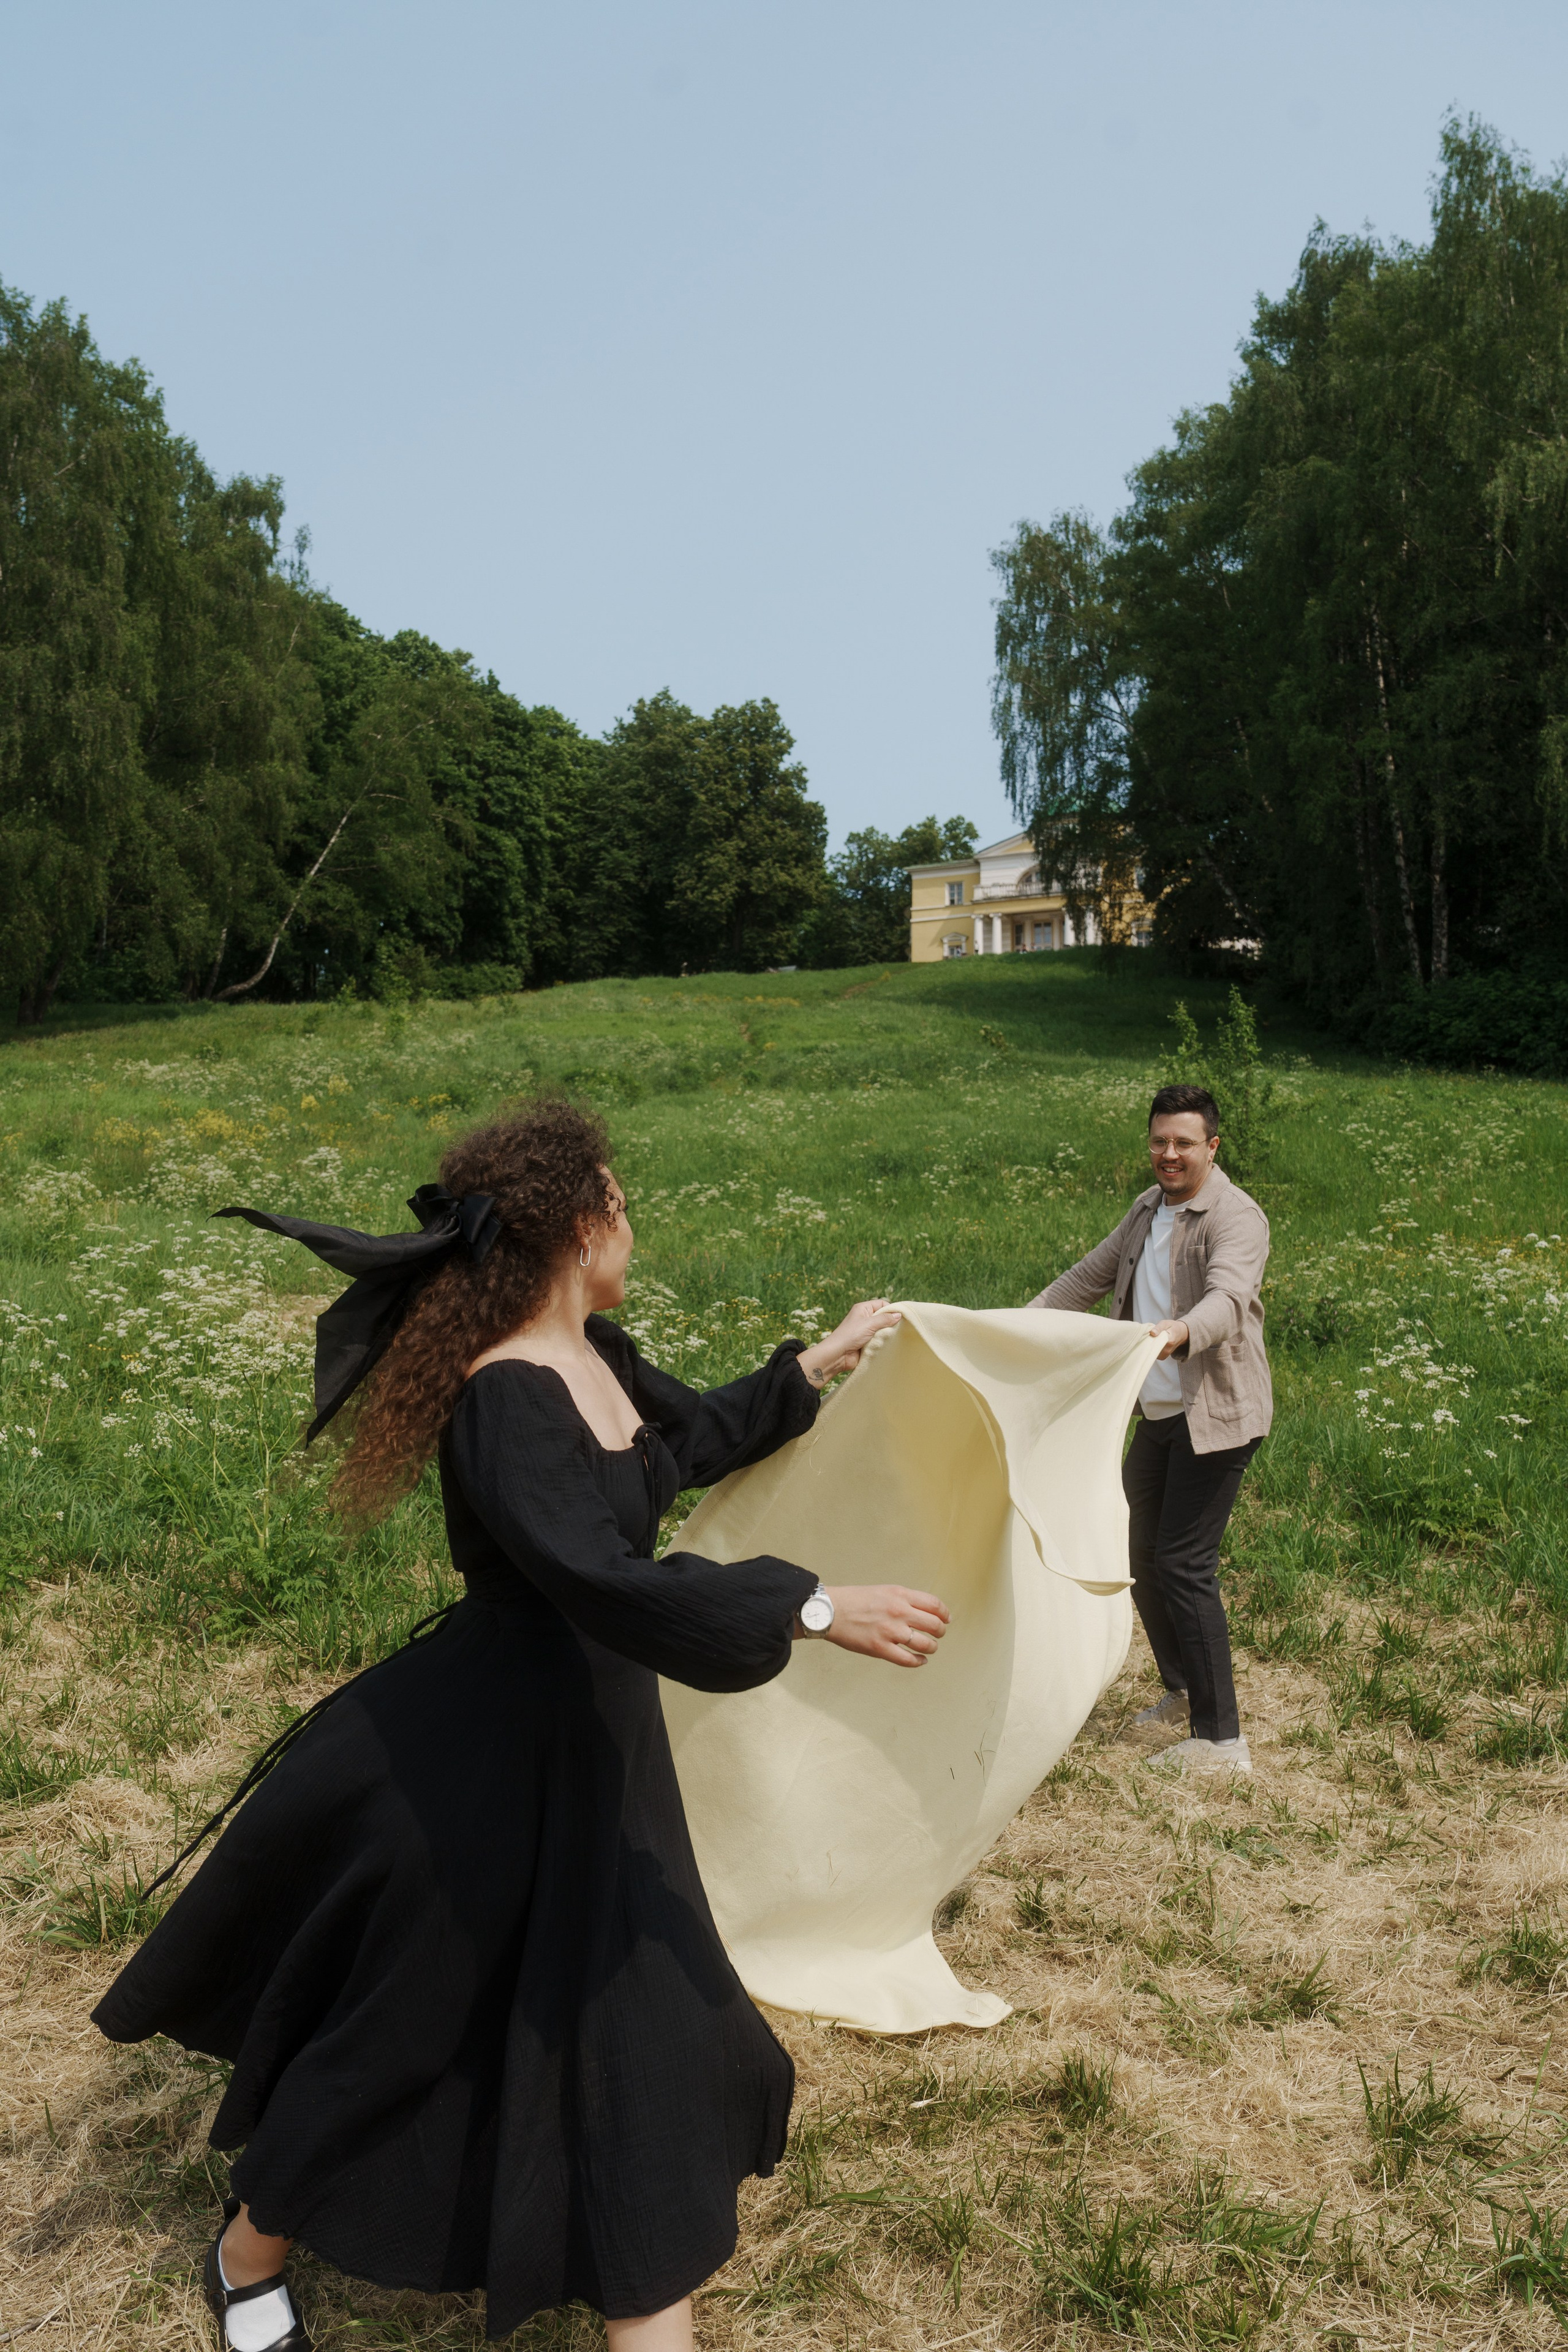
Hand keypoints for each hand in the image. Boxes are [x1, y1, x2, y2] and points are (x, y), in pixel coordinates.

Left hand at [797, 1299, 901, 1386]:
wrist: (838, 1355)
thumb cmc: (851, 1335)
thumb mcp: (869, 1323)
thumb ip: (885, 1319)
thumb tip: (899, 1315)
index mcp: (863, 1309)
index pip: (881, 1304)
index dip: (891, 1309)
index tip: (900, 1317)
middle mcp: (864, 1318)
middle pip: (883, 1317)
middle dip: (890, 1323)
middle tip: (898, 1329)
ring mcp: (866, 1331)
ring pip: (883, 1330)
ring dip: (887, 1334)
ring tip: (891, 1338)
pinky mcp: (867, 1342)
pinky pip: (879, 1340)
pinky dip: (883, 1343)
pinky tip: (888, 1346)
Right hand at [812, 1583, 949, 1667]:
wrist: (829, 1611)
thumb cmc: (854, 1600)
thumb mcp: (883, 1591)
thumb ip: (903, 1600)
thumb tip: (924, 1612)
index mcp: (899, 1595)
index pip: (934, 1604)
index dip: (945, 1613)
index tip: (946, 1619)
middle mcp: (898, 1611)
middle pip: (934, 1625)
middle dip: (941, 1631)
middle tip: (939, 1635)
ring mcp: (890, 1631)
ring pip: (925, 1644)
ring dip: (932, 1647)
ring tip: (930, 1648)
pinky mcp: (880, 1648)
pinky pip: (908, 1659)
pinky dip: (919, 1662)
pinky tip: (920, 1660)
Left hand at [1149, 1319, 1188, 1360]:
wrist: (1181, 1334)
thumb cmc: (1172, 1327)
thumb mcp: (1165, 1323)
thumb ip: (1158, 1327)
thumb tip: (1152, 1333)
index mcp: (1170, 1340)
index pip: (1157, 1343)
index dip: (1149, 1339)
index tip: (1147, 1335)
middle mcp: (1168, 1350)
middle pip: (1152, 1348)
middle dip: (1147, 1342)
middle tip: (1148, 1335)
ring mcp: (1165, 1354)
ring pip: (1152, 1352)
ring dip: (1149, 1346)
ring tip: (1152, 1338)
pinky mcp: (1162, 1357)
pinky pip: (1153, 1354)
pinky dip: (1151, 1349)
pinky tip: (1153, 1343)